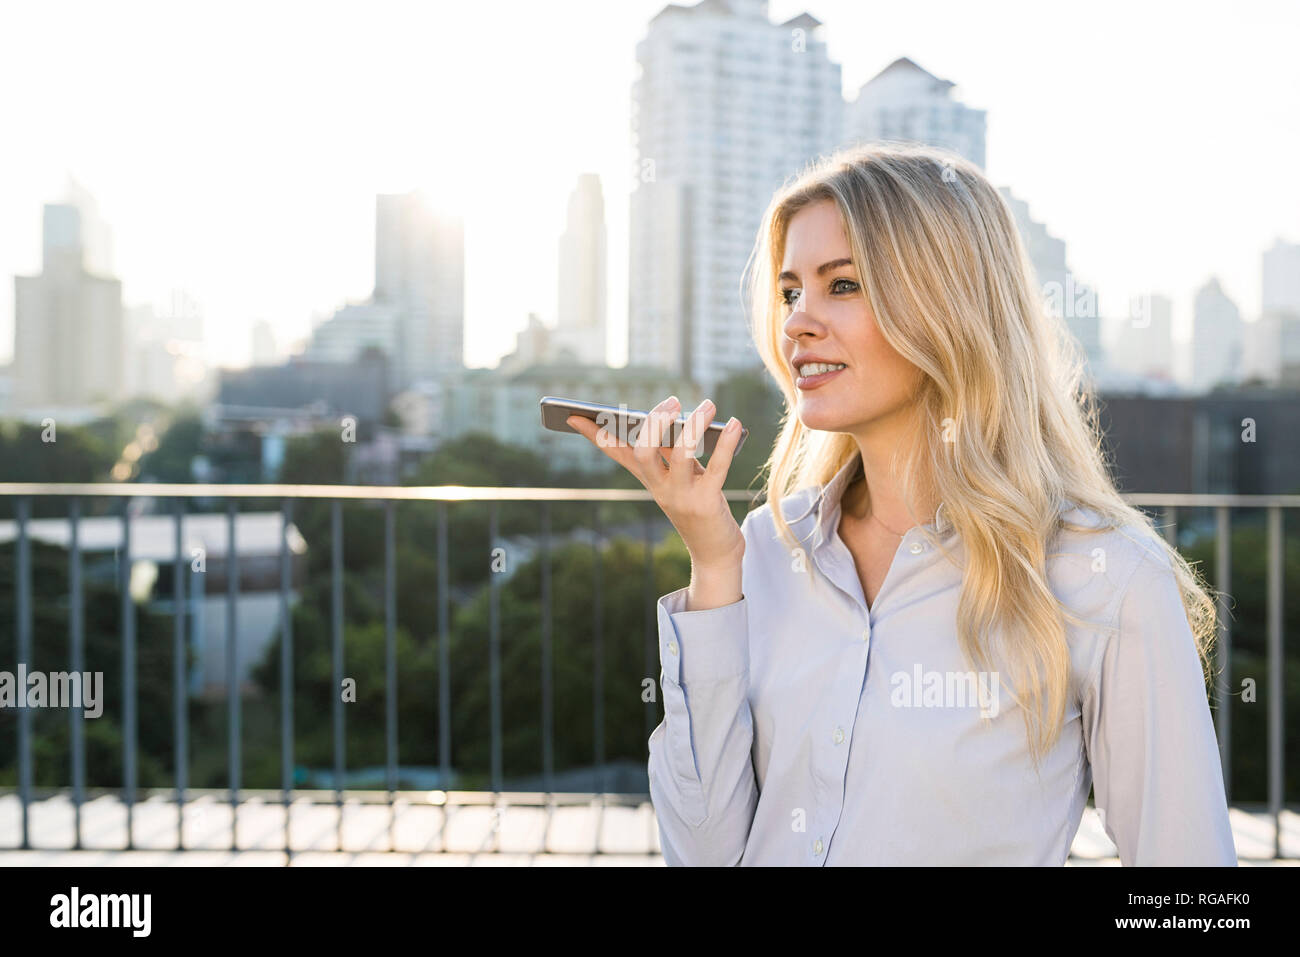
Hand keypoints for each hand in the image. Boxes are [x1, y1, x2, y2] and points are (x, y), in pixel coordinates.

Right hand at [567, 395, 745, 569]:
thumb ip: (674, 451)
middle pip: (643, 453)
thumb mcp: (681, 477)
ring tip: (708, 404)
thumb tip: (678, 417)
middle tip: (671, 401)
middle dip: (653, 424)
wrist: (714, 554)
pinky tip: (736, 424)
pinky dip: (727, 444)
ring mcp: (681, 497)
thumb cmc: (698, 507)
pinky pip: (718, 468)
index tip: (574, 416)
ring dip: (694, 427)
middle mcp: (660, 488)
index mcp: (650, 480)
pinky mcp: (707, 503)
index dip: (595, 435)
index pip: (617, 454)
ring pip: (680, 456)